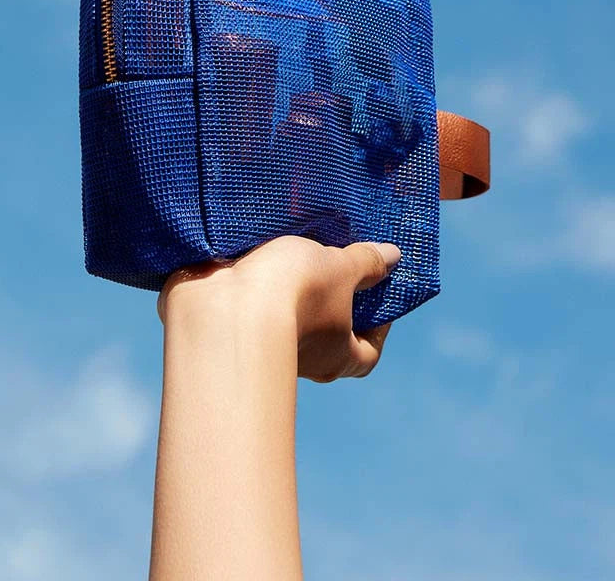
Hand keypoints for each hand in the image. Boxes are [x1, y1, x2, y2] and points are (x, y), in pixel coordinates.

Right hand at [157, 235, 400, 382]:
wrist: (221, 304)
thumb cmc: (295, 292)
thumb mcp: (339, 268)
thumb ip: (365, 262)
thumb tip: (392, 257)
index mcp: (337, 357)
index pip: (368, 355)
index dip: (379, 327)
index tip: (379, 294)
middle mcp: (303, 361)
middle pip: (328, 338)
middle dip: (334, 304)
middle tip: (338, 266)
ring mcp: (265, 346)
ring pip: (290, 322)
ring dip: (295, 294)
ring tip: (299, 253)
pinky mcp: (235, 328)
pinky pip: (257, 310)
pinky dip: (264, 288)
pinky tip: (265, 257)